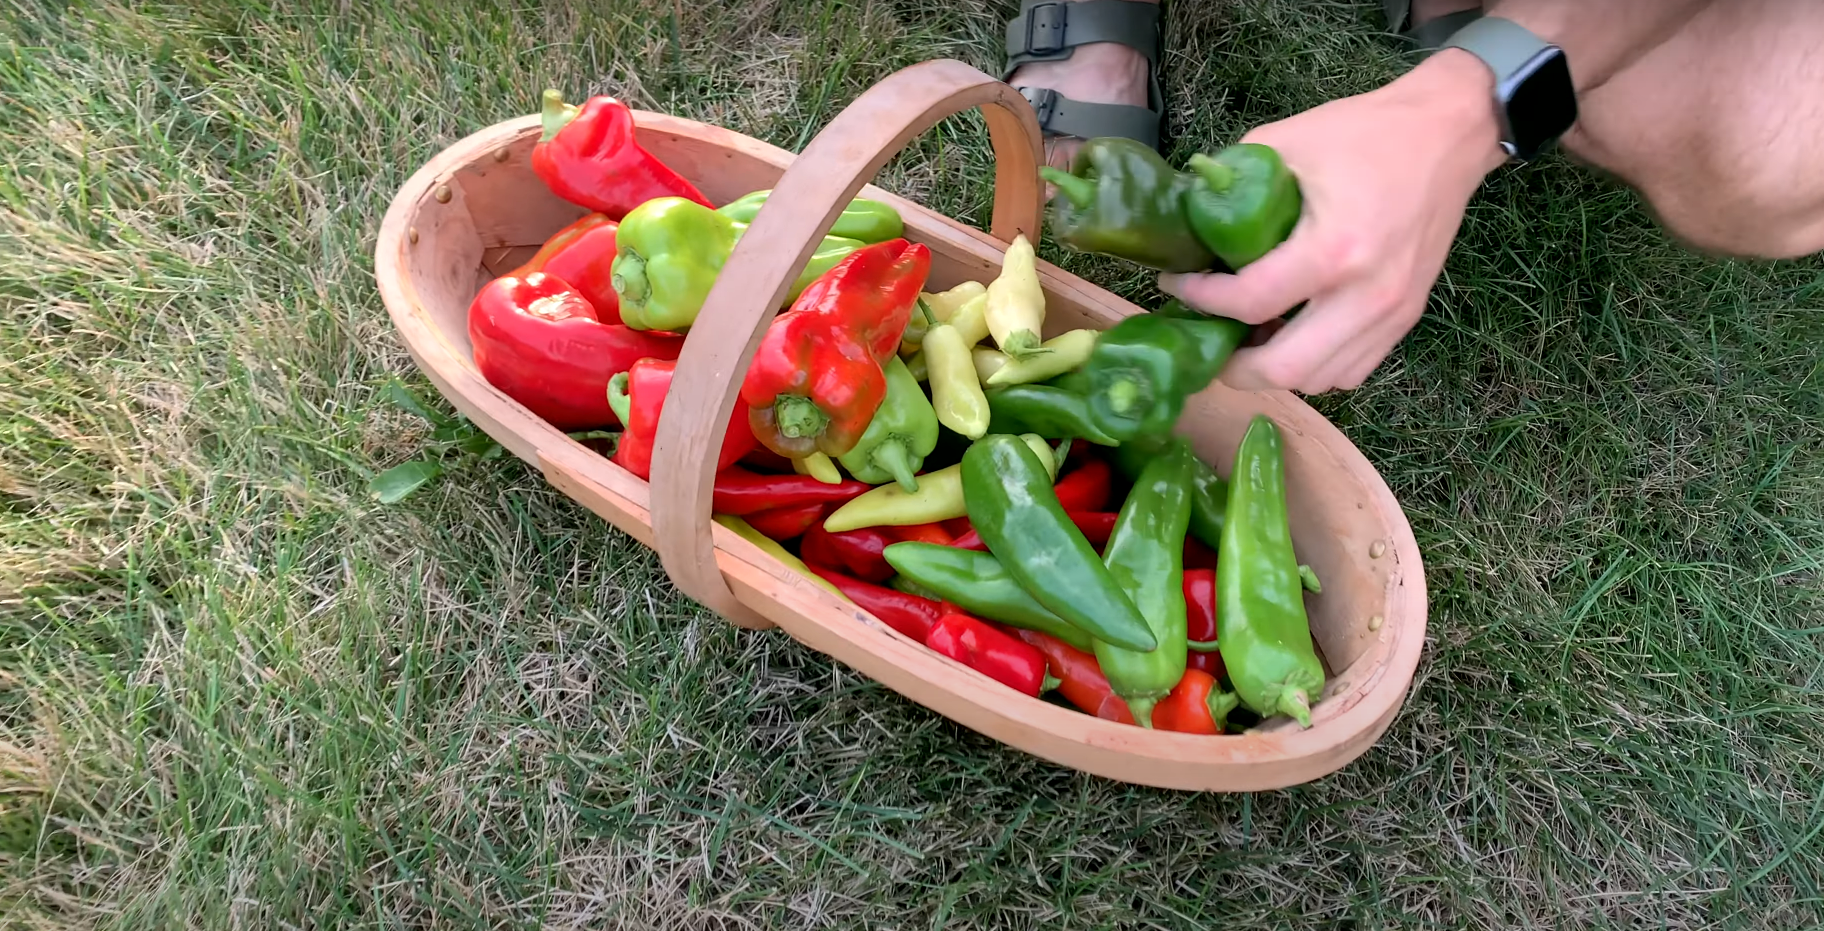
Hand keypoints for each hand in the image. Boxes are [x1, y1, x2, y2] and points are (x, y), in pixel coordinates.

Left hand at [1159, 50, 1507, 393]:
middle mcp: (1367, 294)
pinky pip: (1352, 371)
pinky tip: (1293, 334)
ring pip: (1320, 380)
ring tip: (1249, 336)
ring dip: (1275, 370)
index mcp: (1335, 248)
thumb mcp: (1287, 142)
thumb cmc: (1366, 133)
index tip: (1176, 284)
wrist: (1448, 135)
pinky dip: (1315, 367)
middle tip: (1207, 339)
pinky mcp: (1407, 318)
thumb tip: (1188, 217)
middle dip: (1233, 366)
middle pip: (1285, 369)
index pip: (1251, 301)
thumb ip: (1233, 183)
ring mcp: (1393, 313)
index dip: (1200, 300)